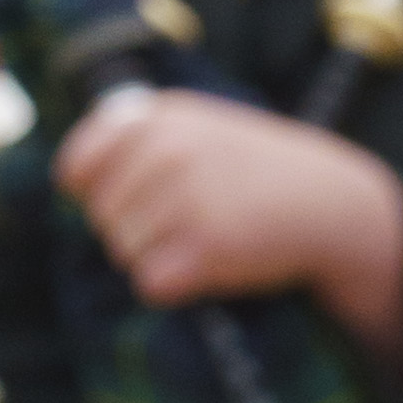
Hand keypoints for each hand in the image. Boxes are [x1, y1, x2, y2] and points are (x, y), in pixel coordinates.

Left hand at [57, 86, 402, 377]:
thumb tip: (68, 179)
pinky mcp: (204, 247)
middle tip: (186, 223)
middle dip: (131, 229)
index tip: (124, 199)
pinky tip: (212, 264)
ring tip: (205, 237)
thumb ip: (138, 141)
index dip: (92, 193)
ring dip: (156, 257)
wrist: (334, 204)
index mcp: (159, 117)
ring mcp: (185, 198)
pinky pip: (150, 282)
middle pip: (99, 217)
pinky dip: (176, 285)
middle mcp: (167, 151)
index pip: (76, 165)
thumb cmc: (259, 170)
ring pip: (122, 251)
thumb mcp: (200, 128)